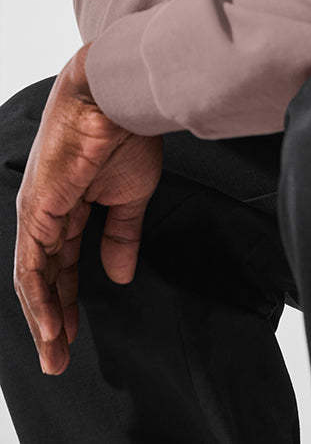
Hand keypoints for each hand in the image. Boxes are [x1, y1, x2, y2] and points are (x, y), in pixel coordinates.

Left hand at [14, 41, 162, 375]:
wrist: (115, 98)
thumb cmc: (126, 132)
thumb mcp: (130, 194)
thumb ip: (121, 235)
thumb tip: (120, 275)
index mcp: (68, 203)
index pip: (62, 262)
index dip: (68, 297)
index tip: (75, 333)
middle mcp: (45, 212)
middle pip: (43, 276)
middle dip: (52, 319)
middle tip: (59, 358)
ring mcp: (37, 212)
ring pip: (33, 278)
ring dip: (44, 320)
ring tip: (56, 355)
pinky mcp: (36, 212)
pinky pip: (32, 267)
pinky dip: (40, 300)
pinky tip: (51, 327)